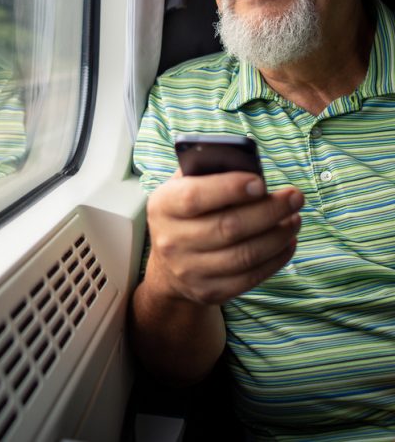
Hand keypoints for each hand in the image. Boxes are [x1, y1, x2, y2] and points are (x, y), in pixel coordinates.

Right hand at [144, 170, 302, 305]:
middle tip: (295, 197)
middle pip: (229, 227)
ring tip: (295, 219)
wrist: (169, 266)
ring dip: (279, 235)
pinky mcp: (210, 291)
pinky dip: (277, 258)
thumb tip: (248, 167)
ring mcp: (190, 270)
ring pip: (246, 254)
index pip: (194, 197)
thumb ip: (208, 173)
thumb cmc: (187, 215)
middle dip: (269, 210)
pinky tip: (288, 241)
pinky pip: (252, 276)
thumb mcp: (183, 187)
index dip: (230, 188)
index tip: (261, 182)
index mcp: (163, 206)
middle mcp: (171, 240)